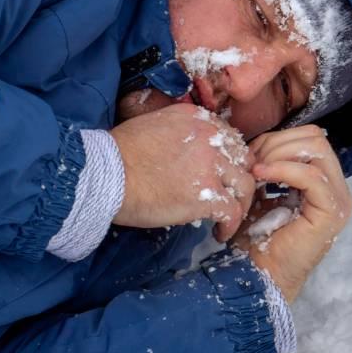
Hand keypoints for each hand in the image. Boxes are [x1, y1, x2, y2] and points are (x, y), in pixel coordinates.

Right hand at [110, 102, 254, 236]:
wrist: (107, 175)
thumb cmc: (117, 154)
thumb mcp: (152, 125)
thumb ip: (176, 132)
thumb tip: (182, 150)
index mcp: (195, 119)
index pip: (228, 137)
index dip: (229, 158)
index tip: (222, 174)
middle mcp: (209, 138)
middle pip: (242, 159)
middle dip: (238, 179)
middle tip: (230, 195)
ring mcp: (211, 167)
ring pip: (244, 185)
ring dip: (240, 203)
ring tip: (229, 218)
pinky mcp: (207, 196)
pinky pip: (232, 211)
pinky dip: (231, 224)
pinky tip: (220, 233)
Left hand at [228, 125, 351, 302]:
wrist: (258, 274)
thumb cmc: (256, 238)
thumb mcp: (260, 192)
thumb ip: (267, 165)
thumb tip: (258, 141)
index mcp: (323, 181)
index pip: (309, 138)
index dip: (277, 139)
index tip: (251, 156)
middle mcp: (336, 187)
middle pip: (315, 138)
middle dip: (277, 143)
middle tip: (252, 162)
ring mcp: (338, 200)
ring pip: (316, 150)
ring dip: (279, 155)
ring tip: (256, 171)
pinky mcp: (331, 213)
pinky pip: (312, 176)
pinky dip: (283, 170)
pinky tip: (261, 176)